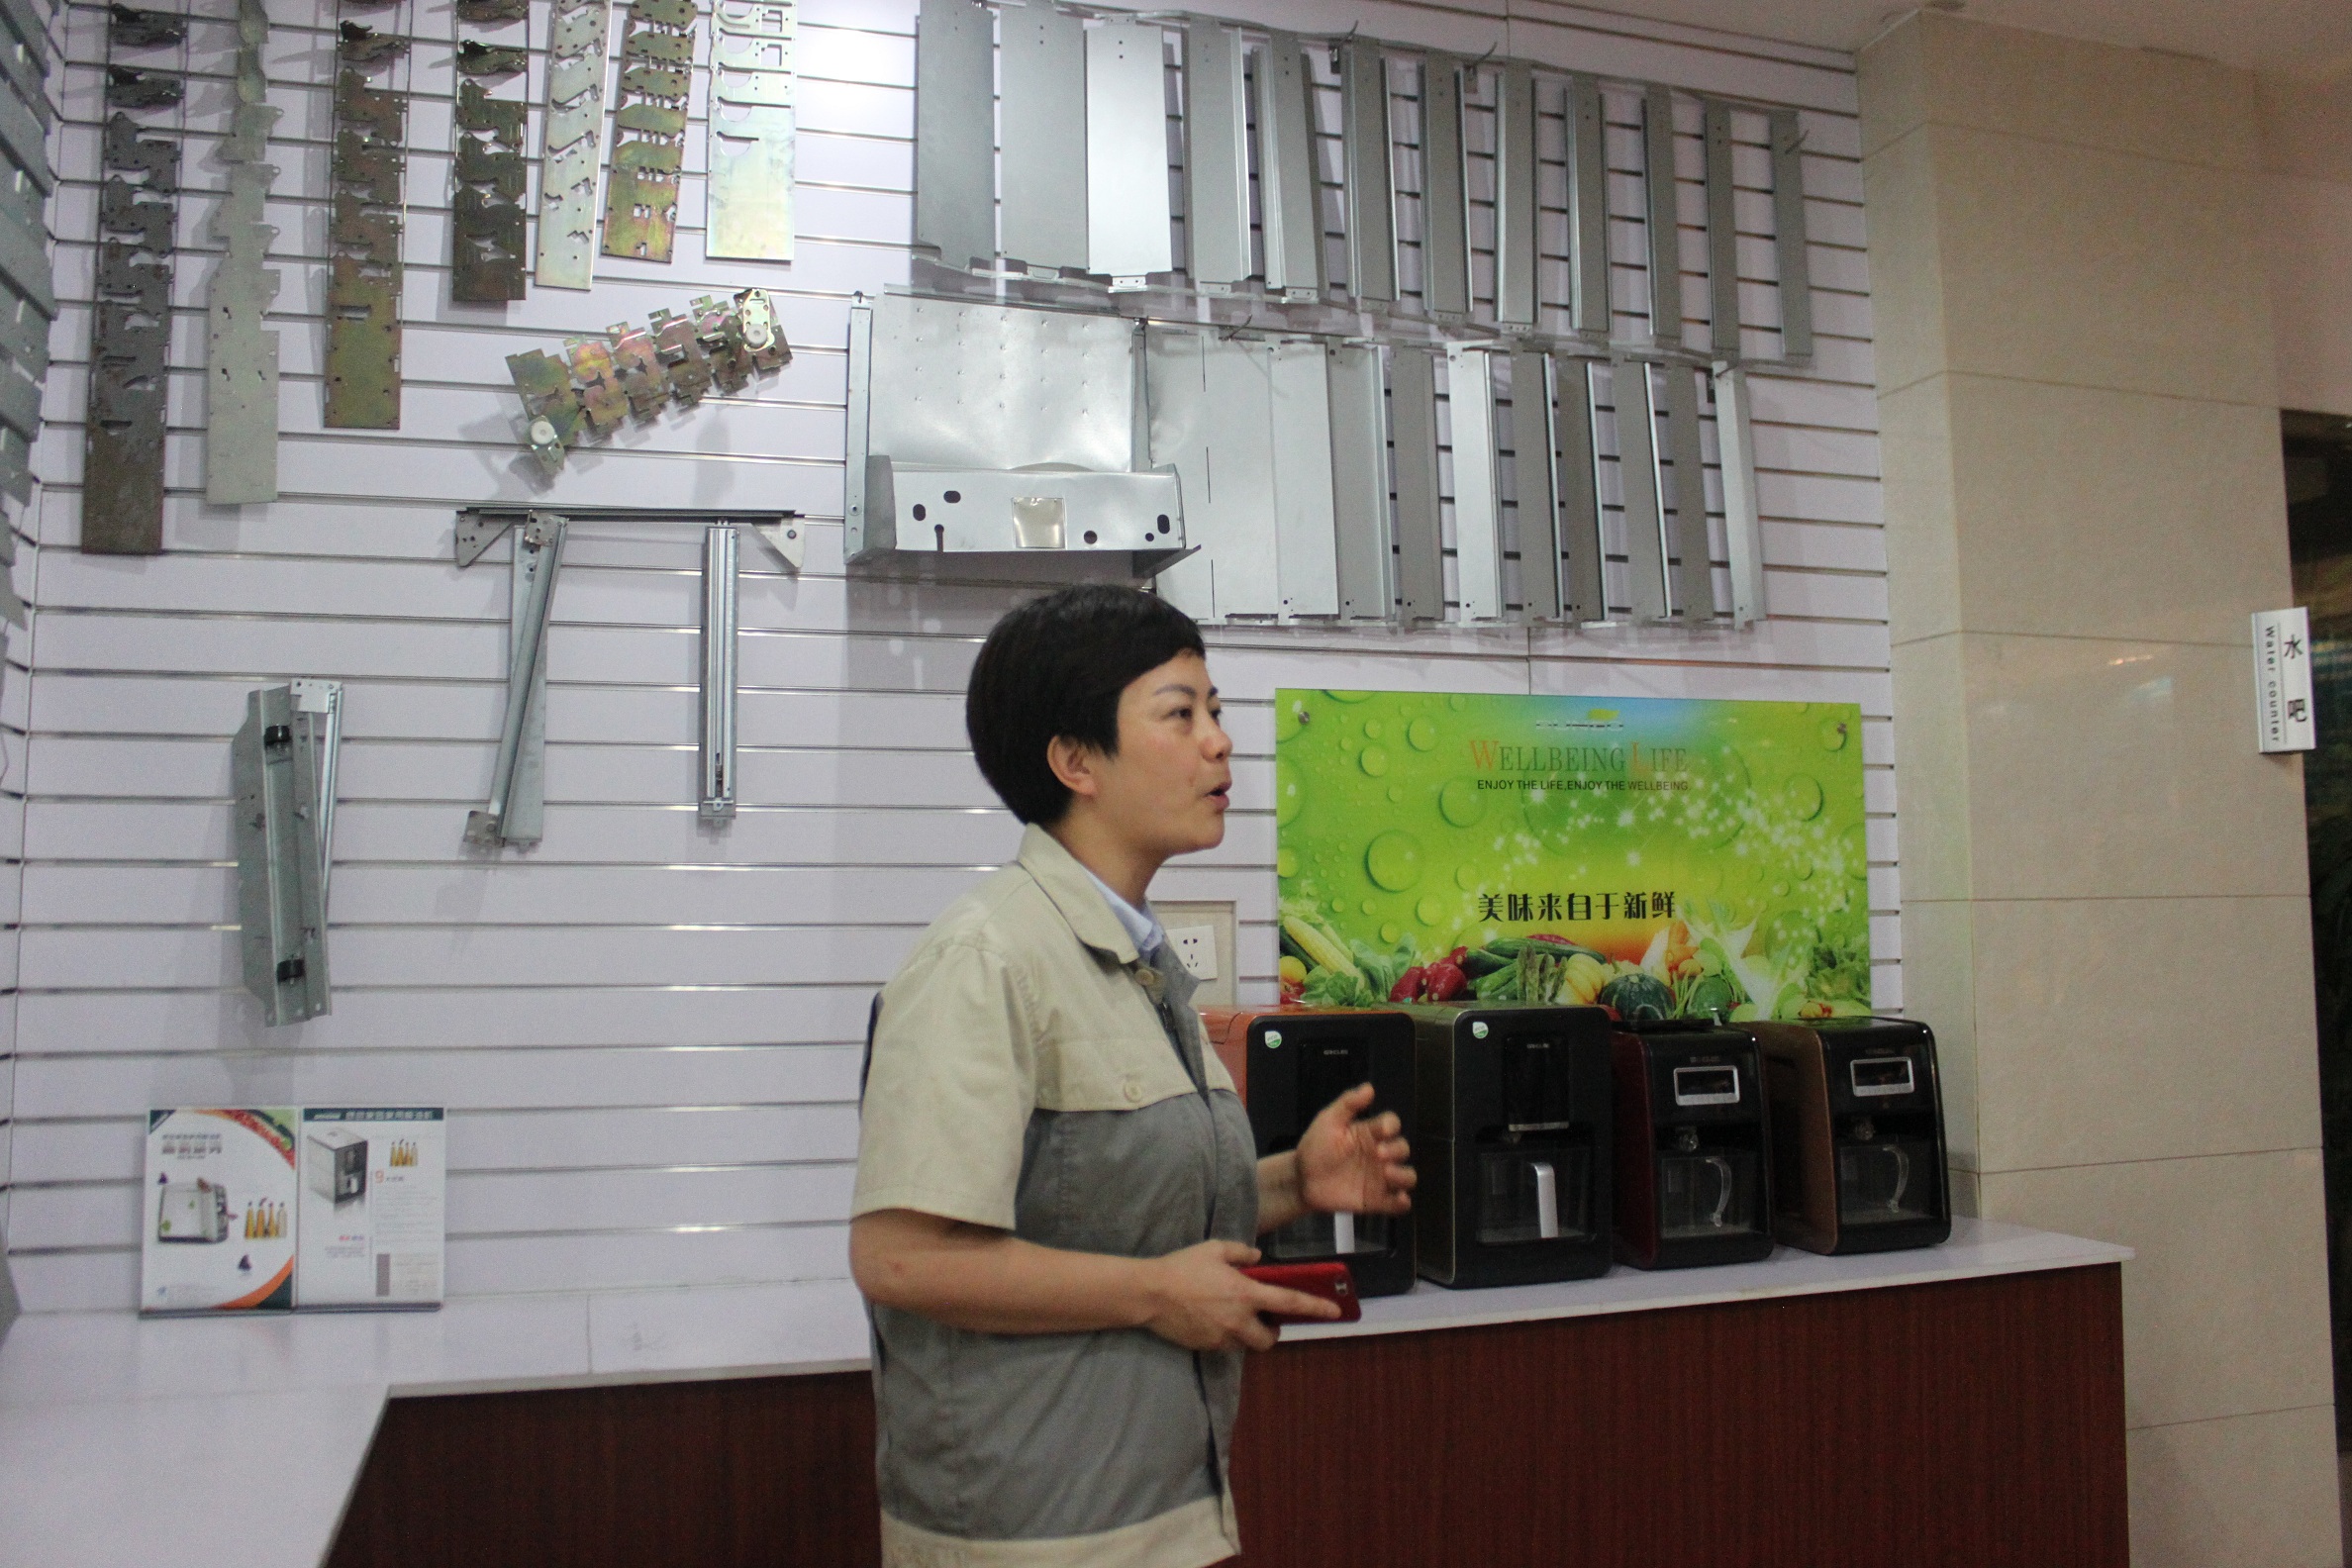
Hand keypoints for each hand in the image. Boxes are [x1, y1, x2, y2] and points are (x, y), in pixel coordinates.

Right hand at [1140, 1240, 1339, 1351]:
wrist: (1150, 1294)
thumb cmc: (1183, 1266)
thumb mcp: (1215, 1249)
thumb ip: (1241, 1253)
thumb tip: (1257, 1259)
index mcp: (1246, 1293)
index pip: (1289, 1302)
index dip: (1315, 1307)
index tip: (1335, 1312)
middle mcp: (1239, 1320)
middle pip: (1271, 1338)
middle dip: (1273, 1330)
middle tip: (1265, 1316)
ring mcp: (1224, 1337)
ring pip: (1249, 1344)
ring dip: (1250, 1334)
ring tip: (1236, 1316)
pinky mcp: (1208, 1346)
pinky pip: (1228, 1345)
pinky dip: (1229, 1335)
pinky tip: (1214, 1319)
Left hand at [1297, 1083, 1415, 1217]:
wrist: (1301, 1180)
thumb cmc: (1315, 1147)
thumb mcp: (1328, 1121)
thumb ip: (1347, 1104)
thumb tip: (1369, 1088)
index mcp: (1370, 1133)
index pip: (1391, 1124)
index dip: (1391, 1126)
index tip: (1382, 1130)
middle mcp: (1379, 1154)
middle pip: (1402, 1149)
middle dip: (1396, 1150)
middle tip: (1378, 1155)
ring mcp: (1380, 1178)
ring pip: (1407, 1176)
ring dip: (1403, 1175)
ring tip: (1387, 1174)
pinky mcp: (1376, 1200)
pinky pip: (1398, 1203)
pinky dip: (1402, 1202)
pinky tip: (1396, 1198)